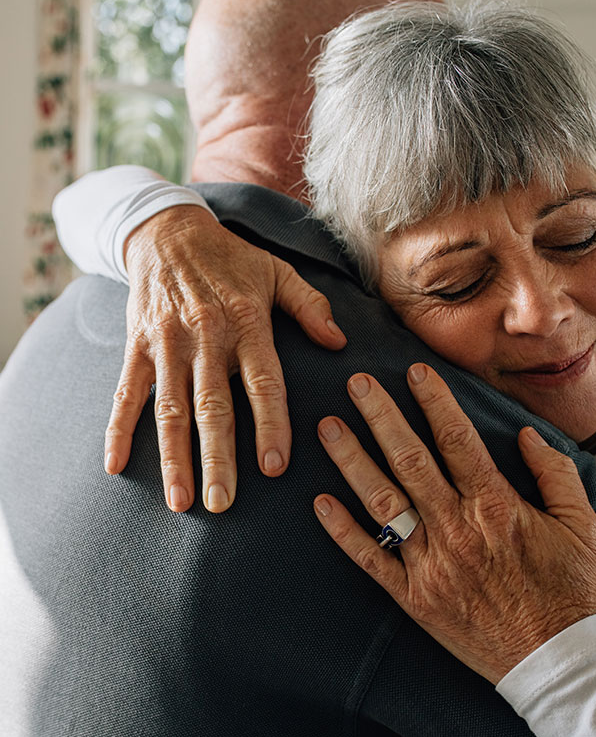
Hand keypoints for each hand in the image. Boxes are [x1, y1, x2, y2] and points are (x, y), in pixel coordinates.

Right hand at [104, 204, 346, 512]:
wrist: (167, 232)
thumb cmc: (232, 259)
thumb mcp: (277, 272)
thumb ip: (310, 306)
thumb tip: (339, 342)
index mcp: (246, 324)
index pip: (263, 382)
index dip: (270, 424)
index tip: (274, 467)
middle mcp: (206, 338)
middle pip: (212, 406)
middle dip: (217, 458)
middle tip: (222, 503)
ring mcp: (167, 344)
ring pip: (169, 409)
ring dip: (173, 457)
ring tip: (180, 501)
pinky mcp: (137, 346)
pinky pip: (125, 393)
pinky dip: (118, 429)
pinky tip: (116, 466)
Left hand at [313, 364, 595, 684]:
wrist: (555, 663)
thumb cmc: (571, 590)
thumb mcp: (583, 525)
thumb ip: (557, 473)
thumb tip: (526, 435)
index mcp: (497, 506)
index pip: (457, 439)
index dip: (433, 401)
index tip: (413, 371)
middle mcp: (458, 529)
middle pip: (410, 459)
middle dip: (381, 415)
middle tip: (356, 382)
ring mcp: (431, 564)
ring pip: (382, 502)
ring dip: (352, 461)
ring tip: (328, 427)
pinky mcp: (414, 598)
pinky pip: (371, 560)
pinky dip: (343, 532)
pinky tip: (320, 503)